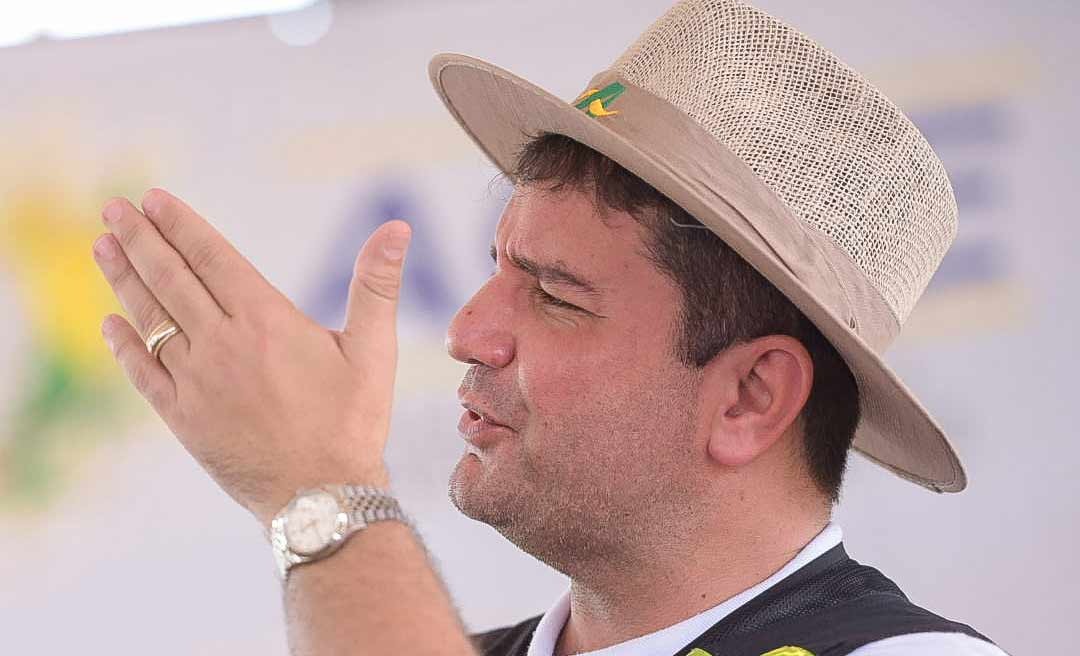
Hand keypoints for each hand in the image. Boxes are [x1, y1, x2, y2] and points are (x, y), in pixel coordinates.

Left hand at [91, 189, 411, 526]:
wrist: (322, 497)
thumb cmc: (354, 422)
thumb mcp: (374, 349)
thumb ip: (377, 284)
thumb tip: (398, 227)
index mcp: (266, 321)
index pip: (213, 258)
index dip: (181, 225)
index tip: (153, 199)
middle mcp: (222, 344)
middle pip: (172, 279)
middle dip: (142, 240)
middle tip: (114, 209)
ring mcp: (196, 382)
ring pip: (151, 319)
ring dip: (125, 280)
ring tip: (103, 247)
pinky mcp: (183, 419)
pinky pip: (142, 373)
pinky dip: (124, 345)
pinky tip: (110, 323)